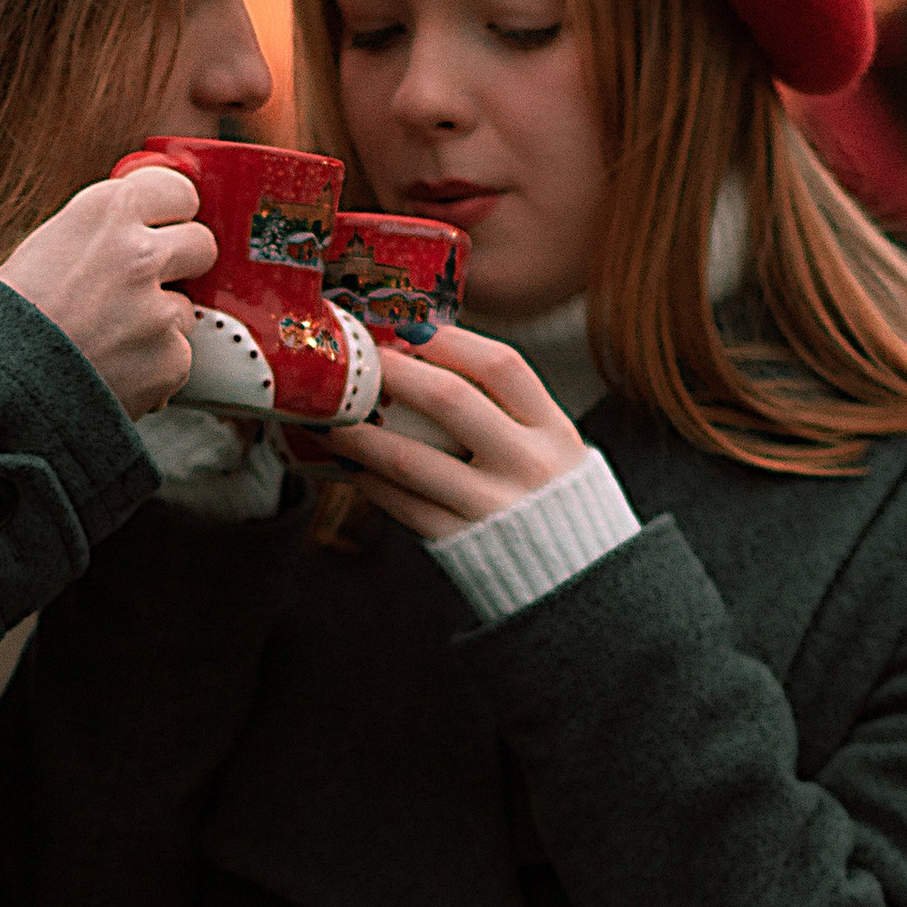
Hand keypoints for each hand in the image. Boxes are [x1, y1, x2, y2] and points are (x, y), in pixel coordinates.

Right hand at [0, 166, 215, 418]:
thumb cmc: (10, 319)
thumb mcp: (49, 242)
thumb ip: (105, 230)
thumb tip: (148, 225)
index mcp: (107, 209)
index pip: (179, 191)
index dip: (168, 215)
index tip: (161, 228)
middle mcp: (138, 252)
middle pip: (201, 244)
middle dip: (180, 265)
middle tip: (145, 286)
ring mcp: (158, 309)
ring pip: (186, 309)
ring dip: (158, 326)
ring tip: (108, 341)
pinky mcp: (170, 360)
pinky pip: (177, 359)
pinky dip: (152, 370)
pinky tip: (113, 371)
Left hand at [321, 330, 587, 541]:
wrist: (577, 580)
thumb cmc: (551, 498)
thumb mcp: (552, 446)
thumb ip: (506, 408)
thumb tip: (426, 355)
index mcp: (554, 430)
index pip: (502, 366)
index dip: (451, 341)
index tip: (408, 327)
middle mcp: (527, 465)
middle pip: (450, 401)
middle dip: (395, 374)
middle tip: (356, 361)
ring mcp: (492, 507)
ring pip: (409, 459)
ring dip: (360, 433)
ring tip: (329, 416)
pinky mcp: (461, 544)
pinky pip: (403, 505)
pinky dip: (369, 481)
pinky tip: (348, 463)